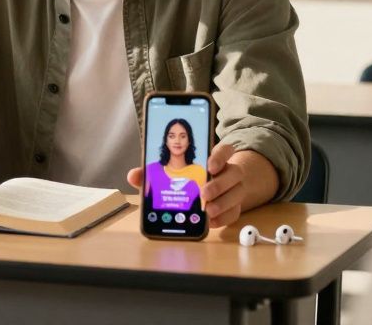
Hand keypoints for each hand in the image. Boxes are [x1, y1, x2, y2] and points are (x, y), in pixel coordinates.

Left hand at [126, 142, 256, 228]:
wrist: (210, 189)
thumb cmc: (188, 177)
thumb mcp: (171, 172)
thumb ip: (153, 172)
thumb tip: (134, 175)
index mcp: (214, 157)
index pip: (225, 150)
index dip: (220, 156)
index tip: (210, 166)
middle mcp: (228, 171)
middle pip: (234, 173)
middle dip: (219, 184)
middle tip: (204, 193)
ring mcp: (235, 189)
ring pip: (237, 193)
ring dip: (223, 203)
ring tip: (207, 211)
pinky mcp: (235, 206)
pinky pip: (235, 212)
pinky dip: (223, 218)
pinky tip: (211, 222)